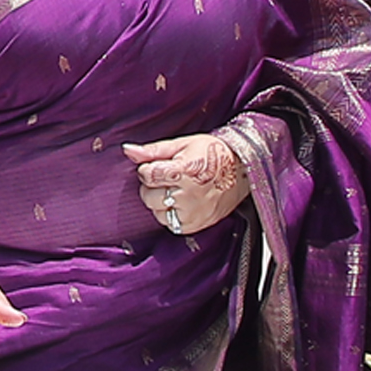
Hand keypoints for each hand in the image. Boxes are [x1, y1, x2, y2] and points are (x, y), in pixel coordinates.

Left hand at [126, 130, 252, 239]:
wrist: (242, 170)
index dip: (148, 170)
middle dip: (152, 186)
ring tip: (176, 190)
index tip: (157, 166)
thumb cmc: (212, 154)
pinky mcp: (197, 225)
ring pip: (157, 213)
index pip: (147, 175)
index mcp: (183, 171)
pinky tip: (182, 203)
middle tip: (168, 179)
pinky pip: (171, 225)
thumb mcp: (183, 144)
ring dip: (161, 203)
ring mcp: (193, 213)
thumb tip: (128, 150)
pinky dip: (171, 215)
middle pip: (148, 196)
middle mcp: (188, 195)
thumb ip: (153, 150)